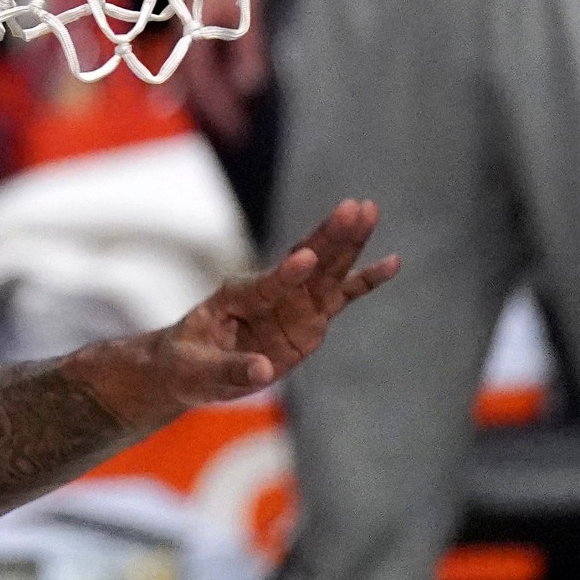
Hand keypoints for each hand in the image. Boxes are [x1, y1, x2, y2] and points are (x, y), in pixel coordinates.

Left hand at [146, 199, 398, 412]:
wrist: (190, 366)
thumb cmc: (186, 363)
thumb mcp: (196, 371)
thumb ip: (229, 369)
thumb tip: (264, 370)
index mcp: (234, 299)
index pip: (265, 285)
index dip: (285, 274)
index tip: (304, 256)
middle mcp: (268, 294)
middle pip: (304, 263)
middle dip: (328, 237)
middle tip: (355, 207)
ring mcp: (292, 305)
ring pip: (326, 271)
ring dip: (348, 243)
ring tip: (369, 211)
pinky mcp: (310, 319)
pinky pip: (342, 297)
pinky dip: (365, 280)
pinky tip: (392, 261)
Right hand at [174, 0, 272, 144]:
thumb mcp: (246, 8)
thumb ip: (246, 48)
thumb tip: (248, 87)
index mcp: (193, 37)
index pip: (205, 86)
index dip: (222, 111)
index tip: (238, 135)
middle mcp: (183, 37)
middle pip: (195, 85)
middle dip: (214, 110)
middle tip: (234, 135)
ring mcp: (185, 29)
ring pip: (191, 73)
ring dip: (206, 97)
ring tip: (221, 117)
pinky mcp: (191, 20)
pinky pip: (191, 57)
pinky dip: (196, 76)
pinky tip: (200, 86)